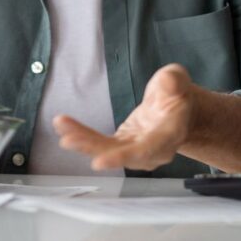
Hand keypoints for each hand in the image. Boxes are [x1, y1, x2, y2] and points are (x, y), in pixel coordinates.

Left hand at [54, 63, 194, 170]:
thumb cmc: (176, 93)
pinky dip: (82, 136)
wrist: (176, 109)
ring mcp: (136, 150)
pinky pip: (101, 144)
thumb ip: (174, 81)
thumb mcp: (178, 79)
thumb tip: (168, 82)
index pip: (147, 149)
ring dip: (82, 142)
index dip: (124, 157)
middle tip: (68, 141)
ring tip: (61, 130)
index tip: (99, 161)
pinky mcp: (122, 146)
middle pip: (122, 154)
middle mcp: (153, 150)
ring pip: (107, 151)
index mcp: (170, 134)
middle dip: (93, 149)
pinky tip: (64, 126)